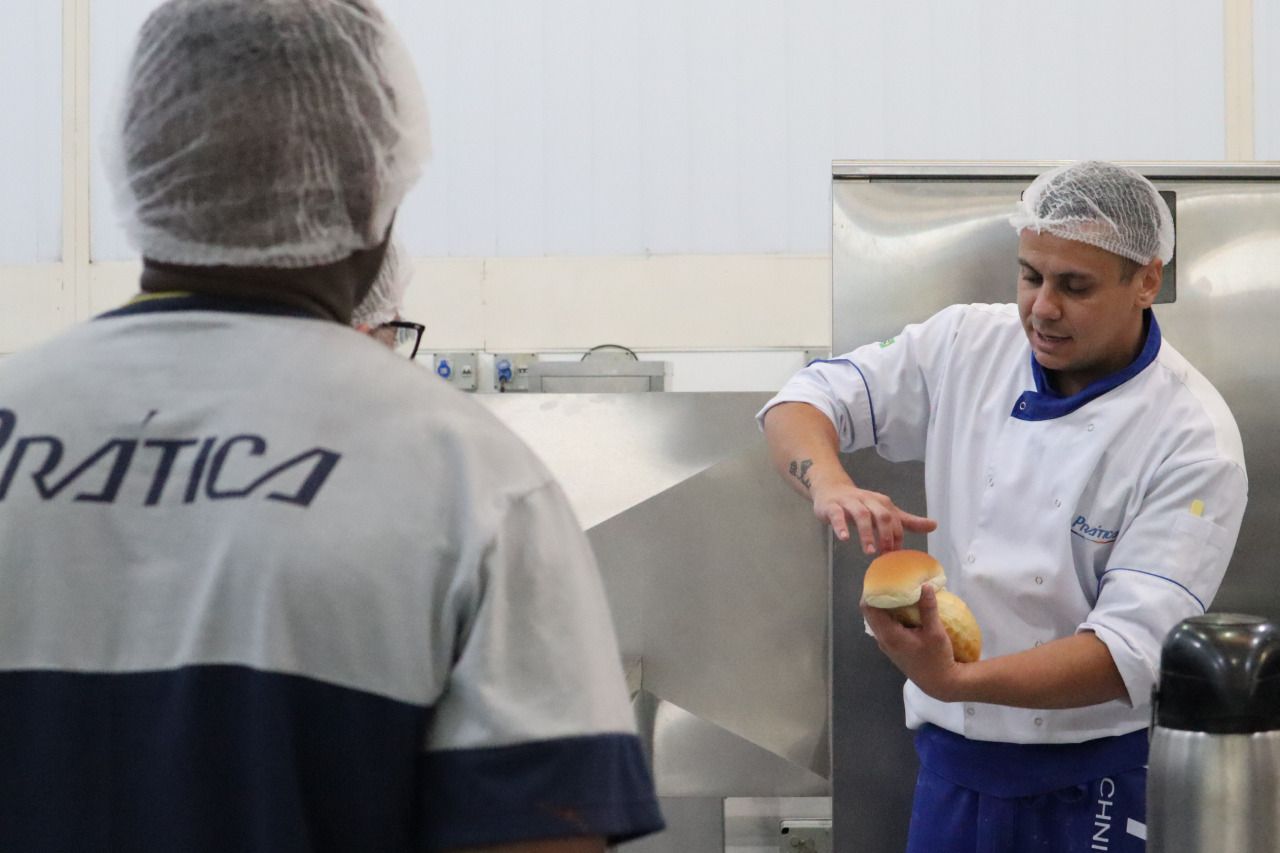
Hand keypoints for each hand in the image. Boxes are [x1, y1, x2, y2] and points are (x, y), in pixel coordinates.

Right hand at [810, 477, 936, 553]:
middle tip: (885, 553)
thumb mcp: (884, 511)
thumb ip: (907, 521)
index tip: (896, 554)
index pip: (895, 520)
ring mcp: (849, 502)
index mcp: (882, 503)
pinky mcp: (832, 506)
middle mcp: (868, 500)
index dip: (897, 537)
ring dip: (867, 533)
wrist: (831, 489)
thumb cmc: (859, 504)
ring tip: (869, 551)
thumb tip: (934, 525)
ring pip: (861, 515)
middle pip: (882, 515)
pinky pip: (837, 515)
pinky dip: (841, 526)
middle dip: (886, 535)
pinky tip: (844, 539)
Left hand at [860, 586, 962, 701]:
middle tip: (889, 580)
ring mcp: (887, 645)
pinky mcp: (893, 647)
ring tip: (896, 590)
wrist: (941, 683)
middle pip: (870, 612)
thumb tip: (925, 585)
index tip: (879, 577)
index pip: (868, 608)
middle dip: (877, 595)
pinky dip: (889, 614)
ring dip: (883, 605)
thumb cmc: (937, 659)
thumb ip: (928, 609)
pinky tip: (903, 607)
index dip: (870, 591)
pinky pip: (885, 626)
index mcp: (889, 635)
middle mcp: (883, 639)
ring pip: (877, 620)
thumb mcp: (936, 632)